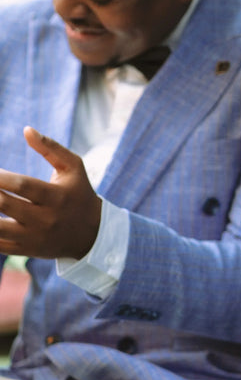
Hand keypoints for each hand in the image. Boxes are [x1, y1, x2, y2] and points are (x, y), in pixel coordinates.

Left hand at [0, 127, 101, 259]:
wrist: (92, 233)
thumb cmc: (79, 192)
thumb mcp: (73, 167)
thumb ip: (51, 147)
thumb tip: (26, 130)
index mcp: (57, 196)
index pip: (23, 186)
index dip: (1, 178)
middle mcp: (46, 218)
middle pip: (5, 205)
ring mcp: (35, 237)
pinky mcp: (27, 250)